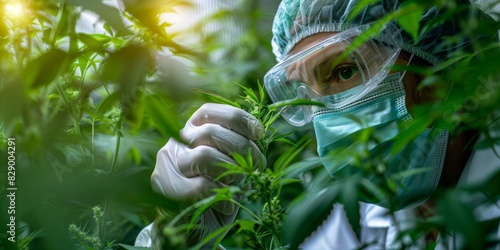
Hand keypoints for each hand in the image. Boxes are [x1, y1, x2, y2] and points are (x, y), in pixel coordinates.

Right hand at [151, 103, 264, 242]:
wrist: (198, 233)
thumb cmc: (219, 195)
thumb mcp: (233, 166)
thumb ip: (238, 146)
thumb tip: (257, 131)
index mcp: (190, 133)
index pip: (210, 111)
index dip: (238, 119)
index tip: (258, 134)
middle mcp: (175, 145)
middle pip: (211, 133)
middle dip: (243, 149)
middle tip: (257, 167)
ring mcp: (167, 167)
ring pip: (204, 156)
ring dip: (232, 173)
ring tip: (240, 187)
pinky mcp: (166, 190)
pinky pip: (200, 186)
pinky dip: (222, 196)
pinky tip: (226, 205)